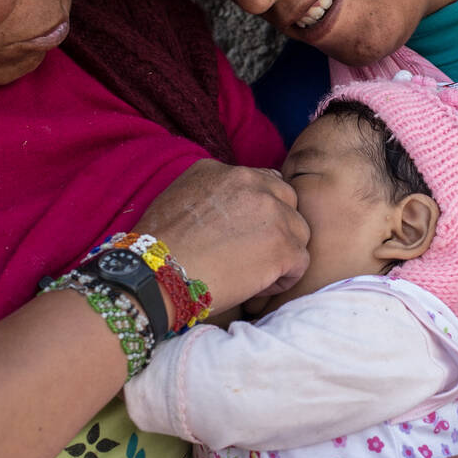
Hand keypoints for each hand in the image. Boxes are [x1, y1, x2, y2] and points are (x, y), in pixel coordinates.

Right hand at [134, 160, 308, 312]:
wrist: (157, 273)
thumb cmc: (159, 245)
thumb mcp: (180, 194)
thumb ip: (213, 190)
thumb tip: (227, 204)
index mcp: (229, 171)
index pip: (266, 184)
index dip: (261, 211)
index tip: (246, 232)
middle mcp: (255, 185)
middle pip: (288, 203)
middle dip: (277, 227)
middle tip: (253, 253)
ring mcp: (274, 214)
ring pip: (298, 232)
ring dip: (282, 253)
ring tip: (253, 272)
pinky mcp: (284, 246)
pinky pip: (300, 262)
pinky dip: (284, 278)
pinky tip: (258, 286)